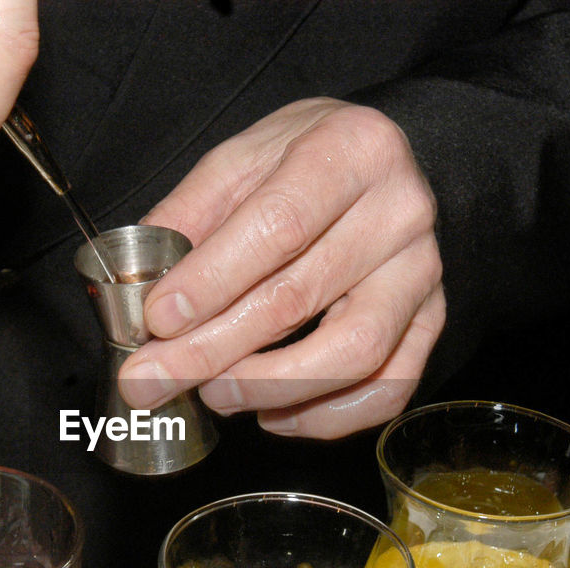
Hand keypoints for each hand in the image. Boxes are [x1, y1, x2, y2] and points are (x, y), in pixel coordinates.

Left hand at [120, 97, 445, 439]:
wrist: (380, 162)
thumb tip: (137, 288)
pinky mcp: (432, 320)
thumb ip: (188, 214)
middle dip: (213, 349)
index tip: (157, 320)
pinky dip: (327, 416)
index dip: (212, 280)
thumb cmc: (305, 160)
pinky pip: (389, 387)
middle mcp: (401, 210)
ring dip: (271, 387)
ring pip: (354, 352)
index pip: (278, 225)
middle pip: (301, 296)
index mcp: (350, 150)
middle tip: (153, 380)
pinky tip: (273, 415)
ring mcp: (423, 272)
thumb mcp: (241, 157)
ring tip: (213, 395)